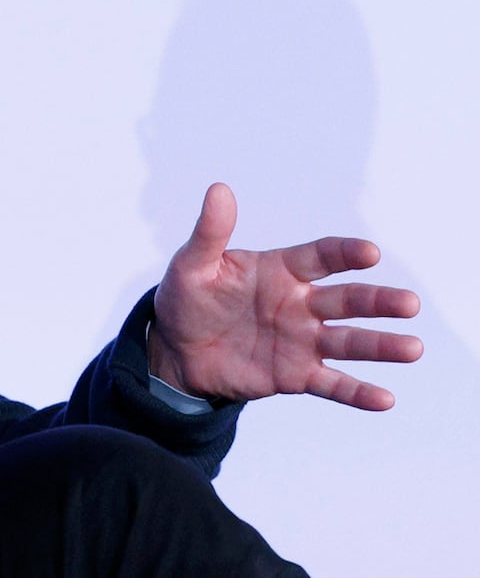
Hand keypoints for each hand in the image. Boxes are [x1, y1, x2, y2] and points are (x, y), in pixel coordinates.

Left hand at [150, 183, 421, 409]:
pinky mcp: (295, 374)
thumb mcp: (193, 264)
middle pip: (347, 300)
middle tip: (409, 303)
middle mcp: (301, 303)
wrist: (176, 349)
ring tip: (412, 348)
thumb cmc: (188, 298)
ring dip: (380, 346)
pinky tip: (385, 399)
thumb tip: (218, 190)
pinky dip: (357, 392)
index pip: (321, 257)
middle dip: (379, 302)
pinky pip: (332, 384)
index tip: (370, 253)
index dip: (345, 254)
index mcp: (281, 270)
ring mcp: (302, 340)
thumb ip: (211, 233)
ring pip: (348, 342)